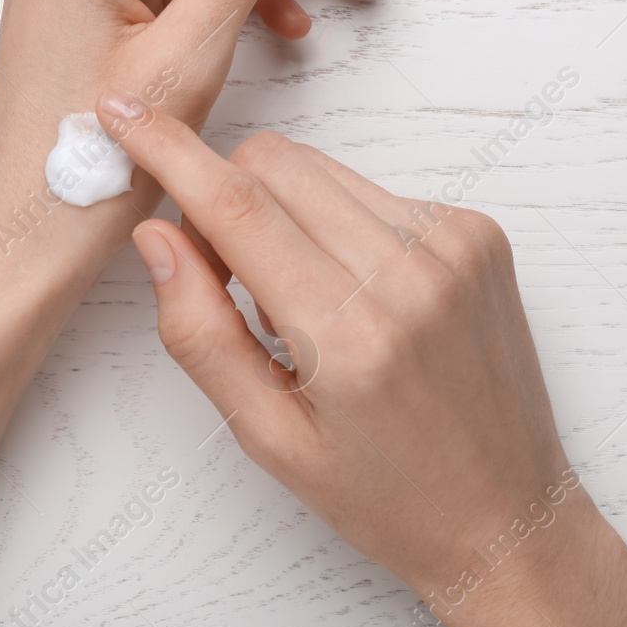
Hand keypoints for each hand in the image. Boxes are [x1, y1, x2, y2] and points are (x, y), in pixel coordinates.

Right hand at [93, 95, 626, 626]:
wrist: (506, 514)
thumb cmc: (383, 492)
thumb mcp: (267, 437)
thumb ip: (198, 332)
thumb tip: (155, 236)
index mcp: (350, 333)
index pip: (237, 206)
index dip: (168, 151)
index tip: (120, 112)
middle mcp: (410, 272)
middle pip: (274, 164)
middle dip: (224, 194)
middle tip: (224, 277)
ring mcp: (453, 245)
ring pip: (321, 169)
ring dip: (282, 210)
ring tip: (300, 299)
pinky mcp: (477, 233)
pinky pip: (370, 189)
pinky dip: (338, 223)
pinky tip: (354, 294)